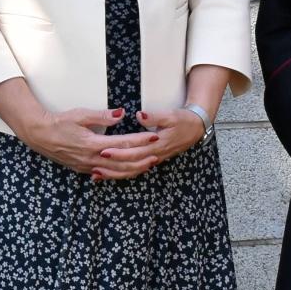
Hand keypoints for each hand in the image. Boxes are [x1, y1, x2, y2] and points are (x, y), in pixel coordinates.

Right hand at [19, 107, 157, 176]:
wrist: (39, 135)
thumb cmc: (59, 122)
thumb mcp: (80, 115)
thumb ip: (102, 116)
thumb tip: (122, 114)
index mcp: (92, 143)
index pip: (123, 143)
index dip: (140, 140)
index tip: (153, 136)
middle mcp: (91, 158)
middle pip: (122, 162)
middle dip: (141, 159)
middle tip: (157, 154)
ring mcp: (87, 166)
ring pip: (115, 172)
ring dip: (133, 169)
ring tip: (147, 164)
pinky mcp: (83, 169)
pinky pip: (105, 174)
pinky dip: (119, 173)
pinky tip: (127, 172)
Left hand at [94, 106, 208, 180]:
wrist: (196, 128)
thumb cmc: (183, 120)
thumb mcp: (171, 115)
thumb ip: (155, 116)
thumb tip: (140, 115)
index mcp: (157, 145)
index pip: (134, 151)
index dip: (119, 152)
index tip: (104, 150)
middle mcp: (155, 155)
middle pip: (130, 164)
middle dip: (112, 165)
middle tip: (94, 165)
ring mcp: (154, 159)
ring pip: (132, 171)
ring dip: (115, 174)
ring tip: (97, 174)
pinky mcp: (153, 159)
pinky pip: (136, 170)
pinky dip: (122, 173)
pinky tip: (110, 173)